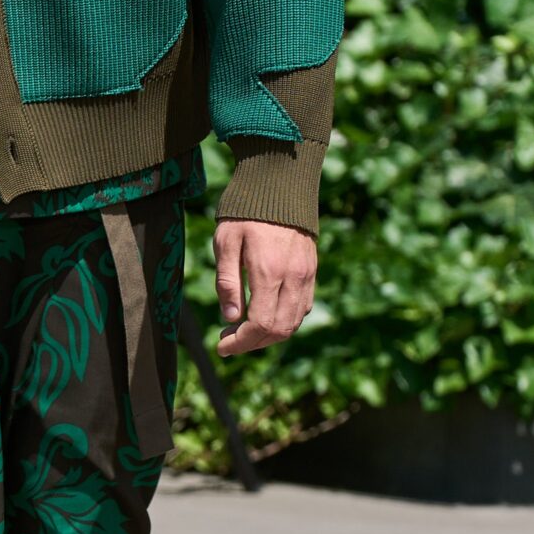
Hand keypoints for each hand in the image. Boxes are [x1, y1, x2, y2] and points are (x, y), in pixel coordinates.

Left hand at [213, 218, 316, 355]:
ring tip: (244, 331)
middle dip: (252, 344)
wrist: (280, 186)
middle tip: (229, 341)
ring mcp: (306, 276)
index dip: (240, 342)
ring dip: (269, 336)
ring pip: (293, 323)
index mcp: (268, 271)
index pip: (260, 324)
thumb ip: (227, 281)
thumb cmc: (245, 213)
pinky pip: (303, 308)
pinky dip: (285, 322)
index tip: (221, 346)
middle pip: (279, 330)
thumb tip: (230, 318)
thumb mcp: (225, 242)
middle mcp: (292, 277)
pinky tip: (265, 316)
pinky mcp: (311, 272)